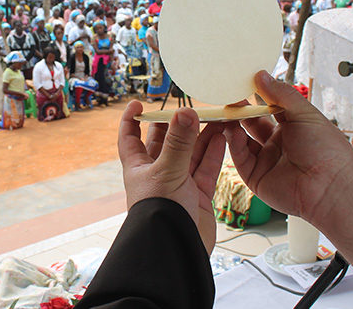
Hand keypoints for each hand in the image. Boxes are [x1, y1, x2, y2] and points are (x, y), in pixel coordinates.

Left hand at [118, 101, 225, 253]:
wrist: (174, 249)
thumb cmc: (159, 213)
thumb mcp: (168, 171)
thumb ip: (179, 142)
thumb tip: (186, 111)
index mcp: (138, 167)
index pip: (130, 138)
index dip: (131, 120)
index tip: (138, 103)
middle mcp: (157, 173)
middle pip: (165, 142)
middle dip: (176, 125)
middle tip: (190, 106)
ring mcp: (178, 184)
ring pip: (190, 153)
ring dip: (202, 135)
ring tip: (216, 116)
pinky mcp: (198, 195)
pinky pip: (207, 168)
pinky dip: (214, 152)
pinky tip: (222, 136)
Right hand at [223, 71, 352, 264]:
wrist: (329, 186)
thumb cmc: (327, 151)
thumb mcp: (305, 113)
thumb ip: (281, 94)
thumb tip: (261, 75)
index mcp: (294, 128)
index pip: (269, 108)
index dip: (256, 97)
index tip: (242, 84)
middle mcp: (279, 144)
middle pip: (252, 123)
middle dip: (240, 110)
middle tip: (229, 97)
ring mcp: (267, 160)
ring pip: (242, 139)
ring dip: (233, 125)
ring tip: (227, 112)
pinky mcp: (256, 177)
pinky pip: (240, 157)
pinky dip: (234, 143)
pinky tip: (233, 131)